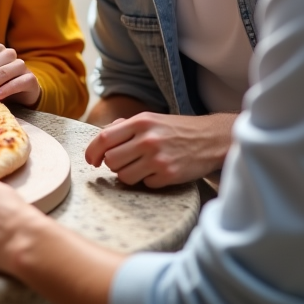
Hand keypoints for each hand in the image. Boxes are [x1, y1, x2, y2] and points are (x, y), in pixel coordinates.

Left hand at [84, 112, 235, 187]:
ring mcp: (158, 158)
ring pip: (124, 176)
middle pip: (111, 160)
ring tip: (142, 167)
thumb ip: (125, 127)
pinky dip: (148, 181)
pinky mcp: (169, 175)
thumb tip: (101, 139)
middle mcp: (147, 139)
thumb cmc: (177, 129)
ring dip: (129, 174)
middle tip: (124, 162)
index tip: (91, 161)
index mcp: (140, 122)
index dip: (92, 151)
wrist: (211, 139)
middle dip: (113, 164)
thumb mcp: (151, 119)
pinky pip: (144, 184)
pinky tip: (159, 171)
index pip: (104, 138)